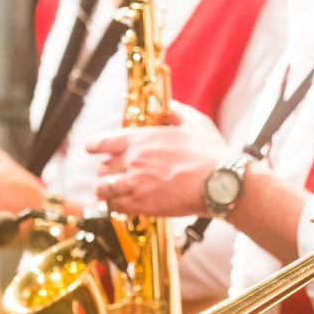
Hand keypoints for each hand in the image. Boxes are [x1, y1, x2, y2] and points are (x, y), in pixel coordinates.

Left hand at [88, 104, 227, 216]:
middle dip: (107, 172)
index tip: (92, 150)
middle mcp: (133, 160)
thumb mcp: (196, 122)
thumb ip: (178, 112)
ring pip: (103, 189)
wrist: (221, 182)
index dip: (94, 146)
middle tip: (114, 176)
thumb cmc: (211, 153)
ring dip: (107, 191)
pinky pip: (115, 207)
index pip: (103, 142)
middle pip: (102, 167)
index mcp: (142, 139)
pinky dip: (115, 206)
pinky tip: (122, 206)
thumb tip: (170, 106)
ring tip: (113, 193)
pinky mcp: (142, 204)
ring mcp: (136, 183)